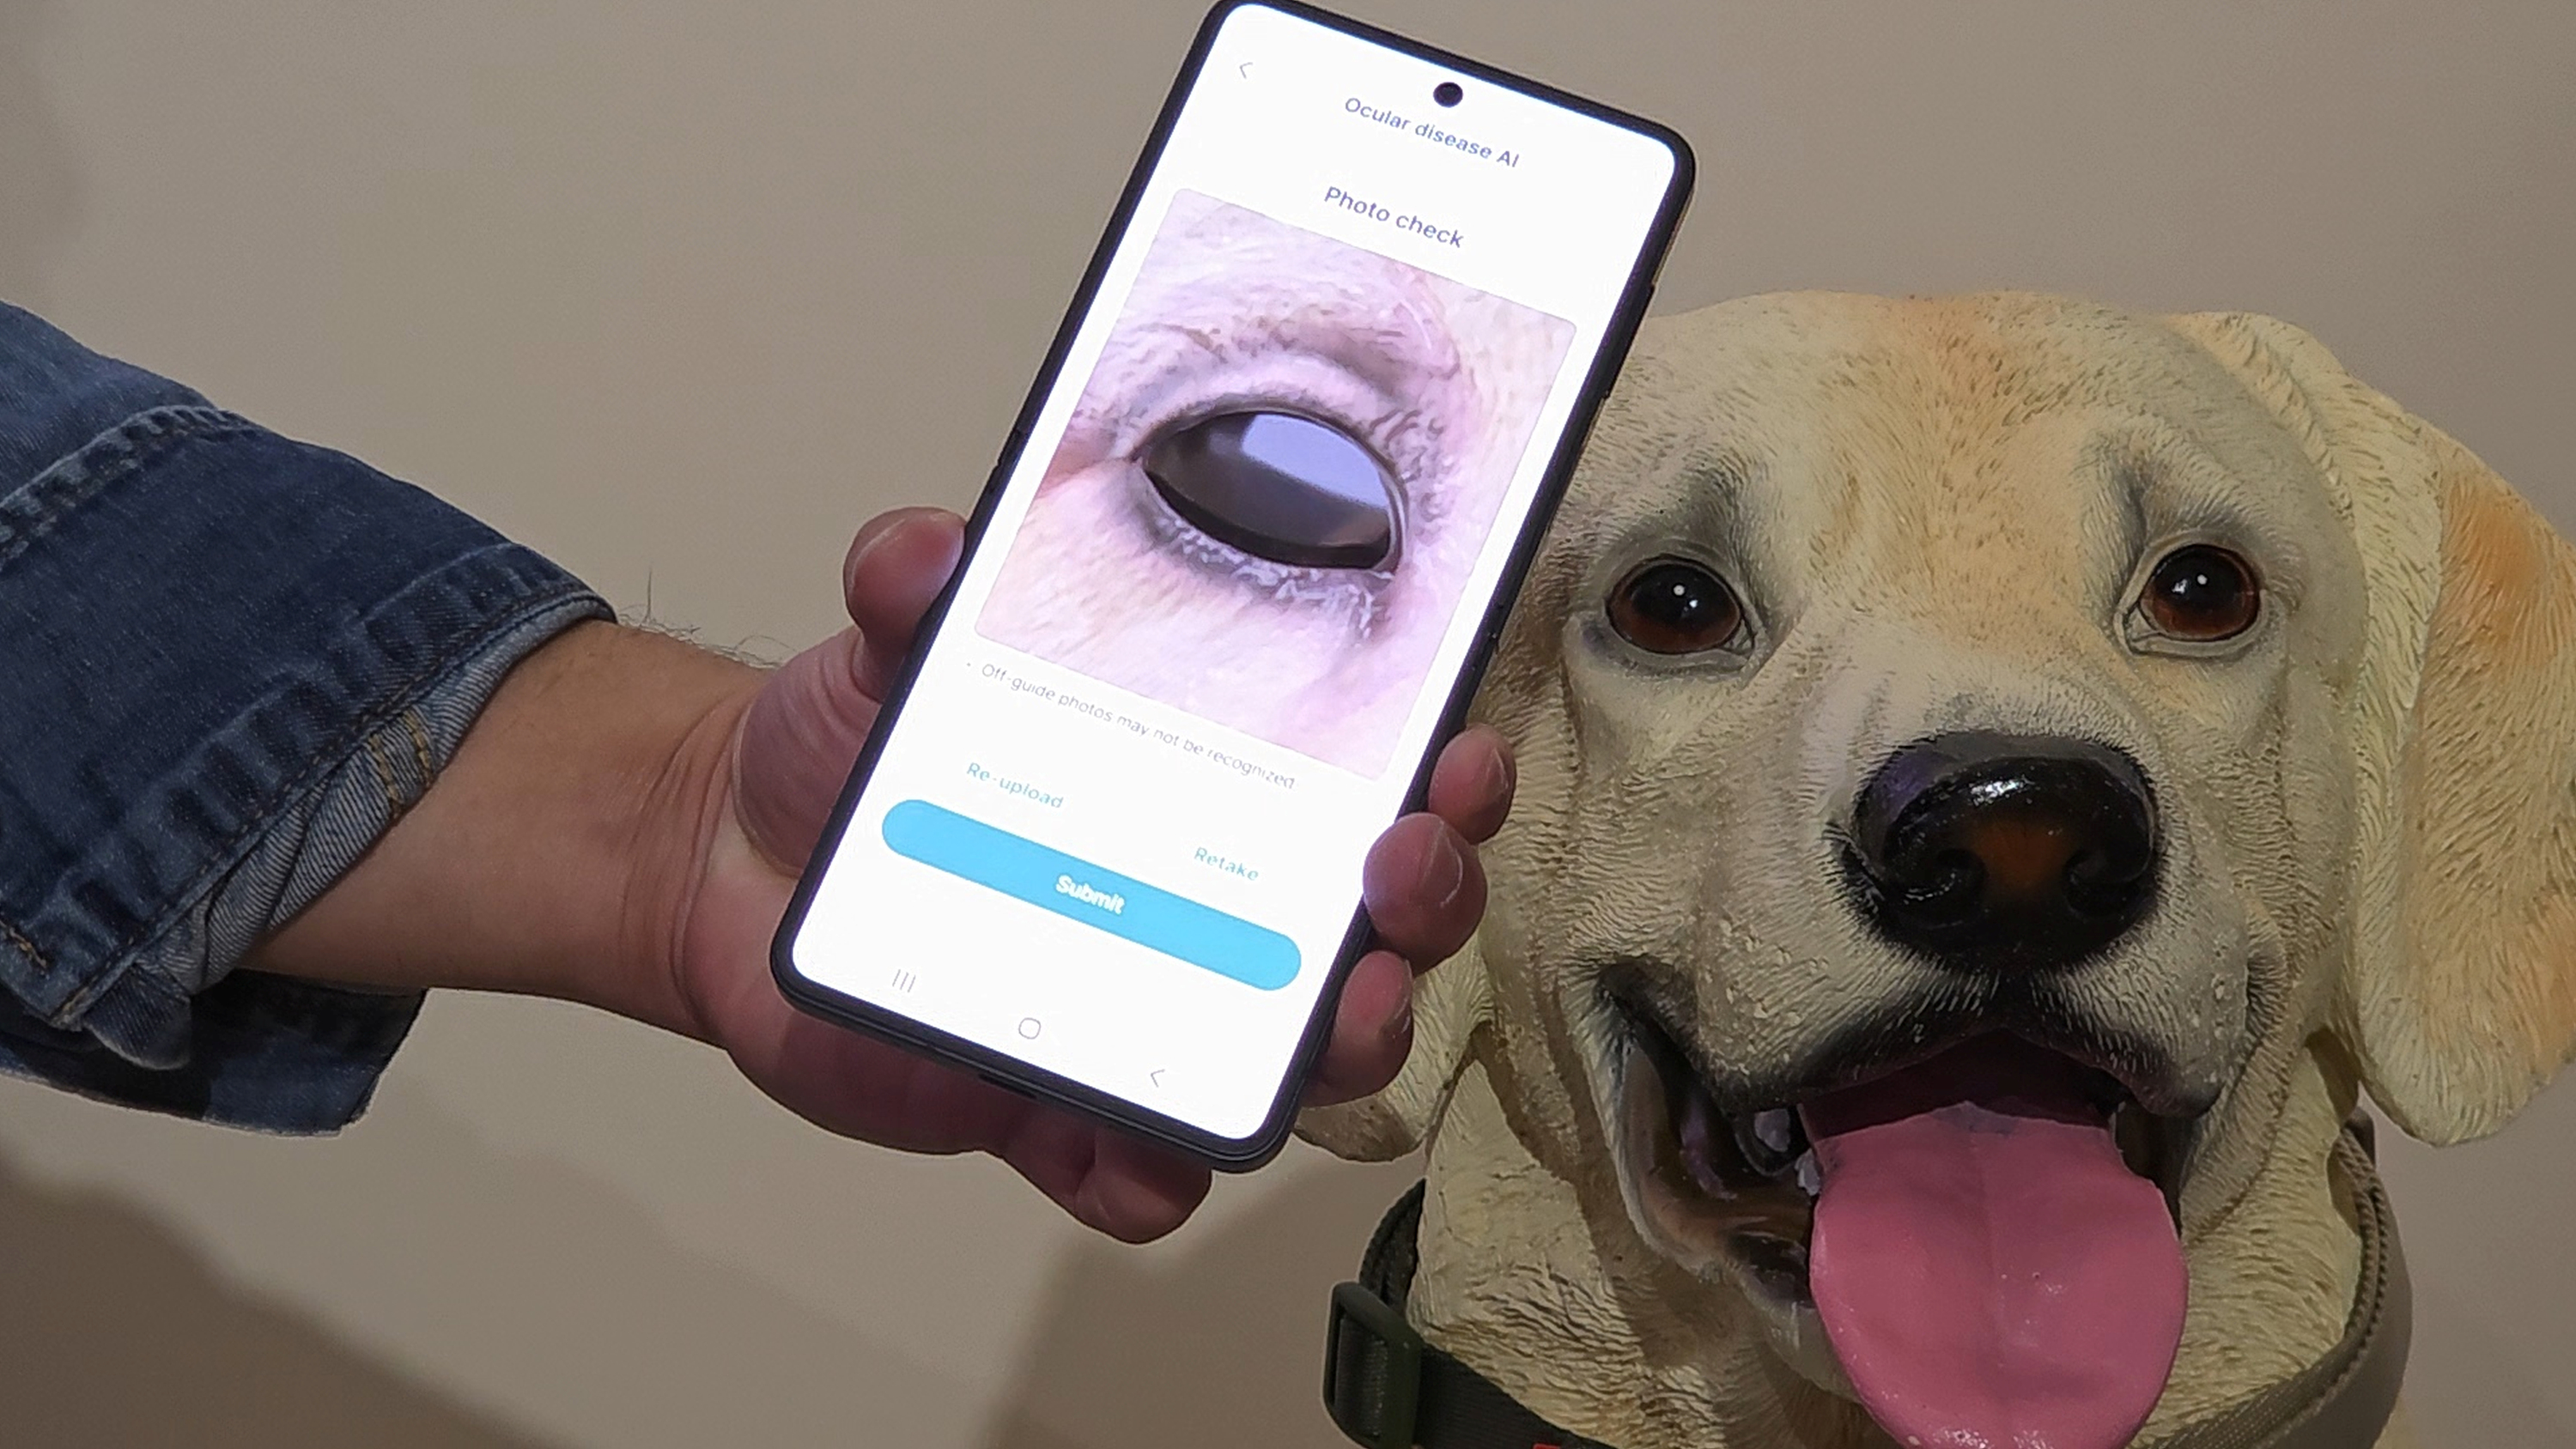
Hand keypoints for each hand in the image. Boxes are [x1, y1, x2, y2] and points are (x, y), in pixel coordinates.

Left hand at [254, 507, 1511, 1240]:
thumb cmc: (856, 747)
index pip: (1374, 783)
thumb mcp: (887, 645)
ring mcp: (1153, 1018)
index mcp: (1215, 785)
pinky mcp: (1059, 1116)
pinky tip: (1133, 1151)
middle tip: (1397, 866)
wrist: (732, 862)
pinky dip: (1148, 1176)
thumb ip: (910, 589)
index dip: (1444, 777)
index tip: (1456, 749)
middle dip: (1426, 902)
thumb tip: (922, 554)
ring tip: (1337, 1012)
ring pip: (1296, 1063)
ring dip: (1344, 1044)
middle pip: (1378, 927)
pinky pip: (1136, 1174)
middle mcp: (1216, 907)